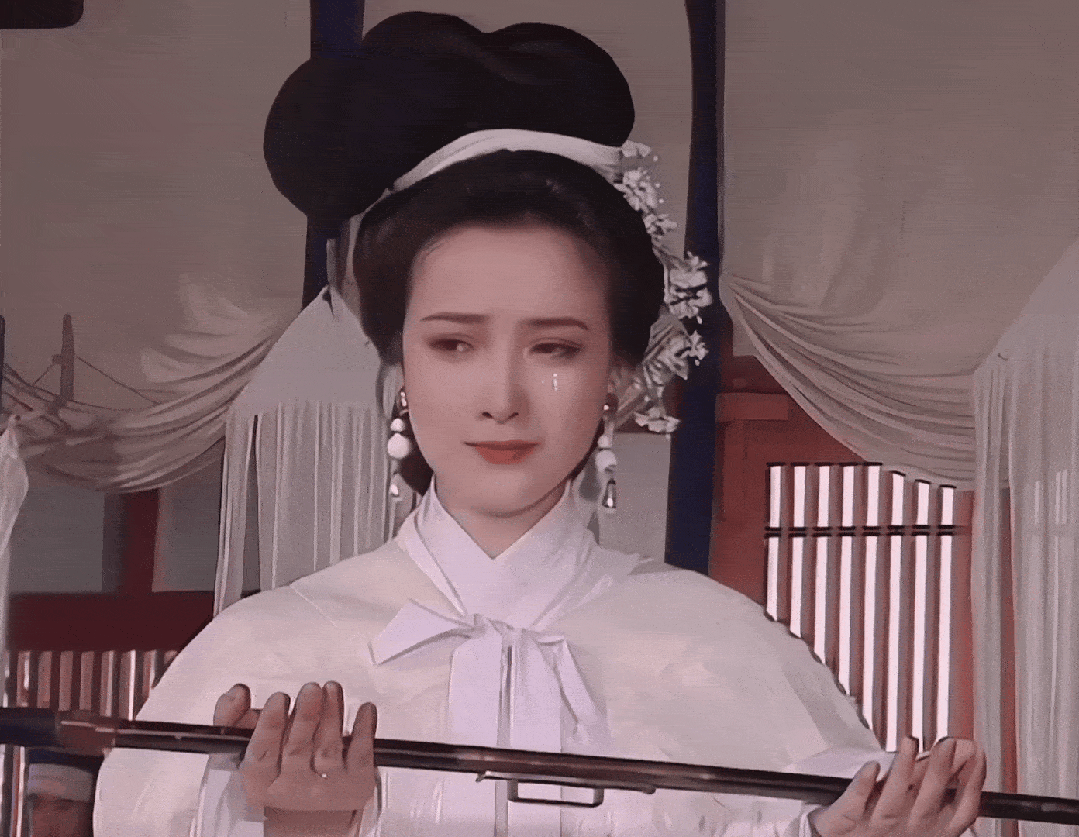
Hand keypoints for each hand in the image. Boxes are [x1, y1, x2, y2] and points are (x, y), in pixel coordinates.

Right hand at [213, 682, 377, 814]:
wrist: (308, 821)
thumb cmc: (275, 775)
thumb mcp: (243, 749)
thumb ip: (231, 718)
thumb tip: (237, 692)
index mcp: (261, 784)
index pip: (263, 755)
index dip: (270, 725)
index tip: (279, 699)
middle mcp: (293, 791)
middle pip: (298, 747)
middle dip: (306, 714)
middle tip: (311, 689)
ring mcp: (325, 790)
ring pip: (328, 746)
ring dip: (332, 713)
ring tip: (331, 689)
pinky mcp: (354, 786)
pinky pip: (361, 755)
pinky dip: (364, 729)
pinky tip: (364, 710)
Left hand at [808, 737, 986, 836]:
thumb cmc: (882, 833)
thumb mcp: (917, 817)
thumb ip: (935, 787)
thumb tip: (958, 757)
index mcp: (929, 832)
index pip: (959, 810)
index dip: (972, 785)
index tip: (977, 756)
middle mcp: (907, 830)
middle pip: (928, 801)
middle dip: (940, 771)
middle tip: (948, 742)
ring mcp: (877, 825)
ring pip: (893, 798)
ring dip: (903, 769)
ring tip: (910, 742)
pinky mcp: (849, 820)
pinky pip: (856, 800)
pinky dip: (864, 783)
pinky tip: (871, 767)